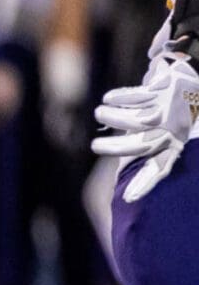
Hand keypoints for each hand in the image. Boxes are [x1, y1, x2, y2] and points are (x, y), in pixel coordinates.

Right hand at [93, 49, 198, 201]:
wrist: (196, 85)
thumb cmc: (178, 115)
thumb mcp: (170, 135)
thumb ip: (148, 156)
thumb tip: (126, 186)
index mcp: (174, 144)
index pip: (159, 168)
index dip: (144, 184)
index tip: (127, 199)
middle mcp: (172, 130)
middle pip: (140, 144)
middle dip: (115, 146)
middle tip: (95, 146)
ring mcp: (168, 109)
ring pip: (136, 119)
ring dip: (113, 116)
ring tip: (99, 113)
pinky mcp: (164, 88)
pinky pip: (138, 96)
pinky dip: (120, 97)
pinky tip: (108, 99)